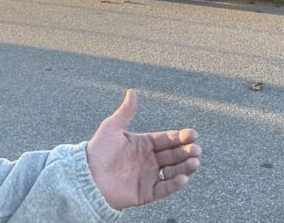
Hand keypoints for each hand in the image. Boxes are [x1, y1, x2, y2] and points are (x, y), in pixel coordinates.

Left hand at [85, 89, 200, 209]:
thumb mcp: (112, 128)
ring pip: (172, 171)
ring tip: (194, 162)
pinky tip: (183, 178)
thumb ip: (126, 111)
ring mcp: (148, 176)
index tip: (193, 134)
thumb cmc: (97, 151)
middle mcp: (148, 160)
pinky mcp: (146, 192)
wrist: (87, 177)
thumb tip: (132, 91)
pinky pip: (164, 189)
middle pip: (173, 155)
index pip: (166, 139)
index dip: (180, 137)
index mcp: (143, 144)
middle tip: (197, 149)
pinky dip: (174, 184)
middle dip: (187, 151)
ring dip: (185, 167)